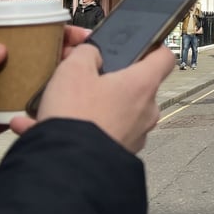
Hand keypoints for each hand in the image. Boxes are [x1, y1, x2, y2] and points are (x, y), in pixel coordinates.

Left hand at [0, 26, 89, 149]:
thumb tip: (0, 50)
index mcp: (1, 52)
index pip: (35, 37)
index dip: (60, 32)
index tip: (78, 33)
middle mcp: (14, 70)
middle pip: (51, 58)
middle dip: (73, 54)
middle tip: (87, 55)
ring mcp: (17, 92)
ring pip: (50, 82)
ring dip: (68, 79)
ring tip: (84, 77)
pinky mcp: (16, 116)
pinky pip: (39, 110)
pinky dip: (52, 105)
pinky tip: (67, 104)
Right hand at [9, 44, 174, 153]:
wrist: (68, 168)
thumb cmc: (76, 118)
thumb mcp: (73, 70)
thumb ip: (86, 53)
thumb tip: (91, 53)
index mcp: (142, 84)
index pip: (164, 57)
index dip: (153, 47)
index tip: (142, 45)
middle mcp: (146, 111)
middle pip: (135, 86)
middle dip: (111, 82)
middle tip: (86, 78)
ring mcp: (135, 135)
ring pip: (116, 112)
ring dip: (93, 107)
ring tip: (61, 107)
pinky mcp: (120, 154)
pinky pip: (102, 134)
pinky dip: (83, 130)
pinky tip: (49, 127)